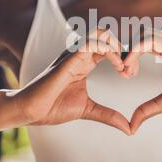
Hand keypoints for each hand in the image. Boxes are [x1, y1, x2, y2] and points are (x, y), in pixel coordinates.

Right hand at [14, 28, 130, 134]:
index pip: (108, 46)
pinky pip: (91, 43)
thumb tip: (128, 129)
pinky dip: (109, 50)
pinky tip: (117, 66)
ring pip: (100, 33)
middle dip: (122, 48)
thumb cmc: (53, 107)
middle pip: (106, 34)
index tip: (130, 74)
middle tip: (129, 70)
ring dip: (117, 46)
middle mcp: (80, 54)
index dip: (123, 56)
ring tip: (123, 67)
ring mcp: (74, 54)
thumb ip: (108, 115)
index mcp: (85, 62)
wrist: (30, 110)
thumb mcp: (88, 110)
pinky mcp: (68, 58)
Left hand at [123, 30, 161, 133]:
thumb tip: (131, 126)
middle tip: (125, 73)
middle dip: (127, 51)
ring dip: (130, 51)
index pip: (143, 42)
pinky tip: (131, 67)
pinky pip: (151, 41)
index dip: (130, 55)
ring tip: (127, 71)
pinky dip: (136, 51)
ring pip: (143, 34)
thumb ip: (147, 109)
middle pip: (140, 35)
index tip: (125, 74)